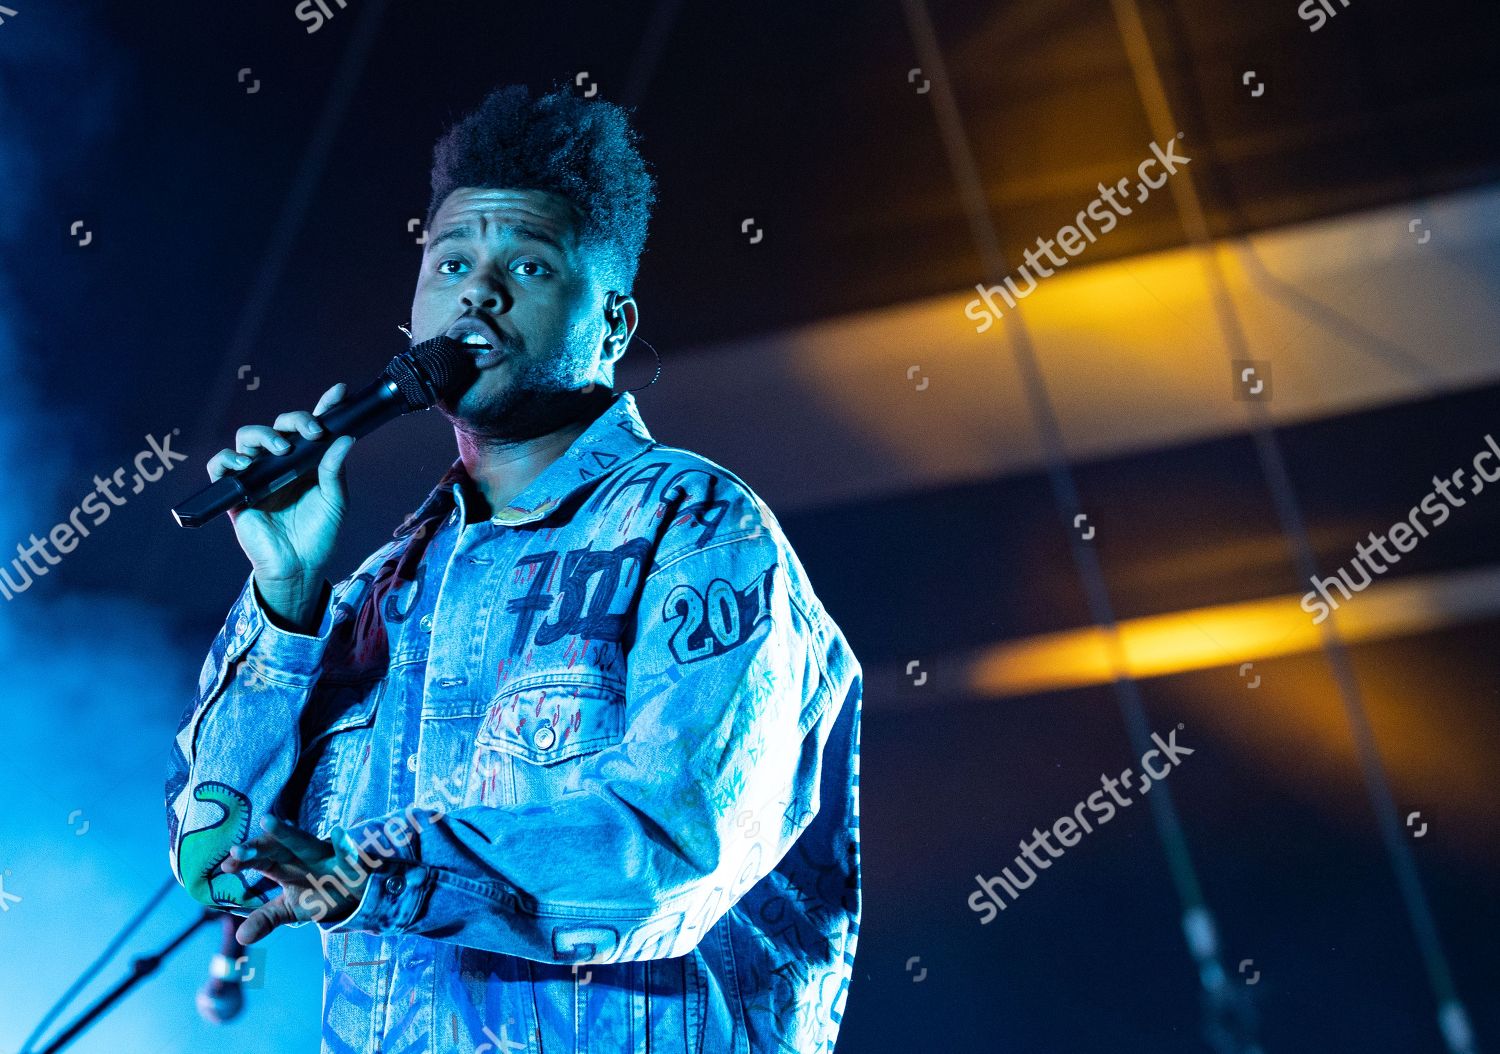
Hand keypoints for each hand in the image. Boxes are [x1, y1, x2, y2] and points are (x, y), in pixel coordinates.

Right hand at [207, 383, 354, 618]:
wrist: (299, 566)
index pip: (311, 428)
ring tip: (281, 448)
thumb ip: (335, 470)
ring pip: (248, 437)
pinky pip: (220, 466)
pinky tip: (245, 463)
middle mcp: (281, 464)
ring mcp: (257, 475)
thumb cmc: (317, 535)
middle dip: (295, 420)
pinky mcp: (236, 491)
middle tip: (312, 432)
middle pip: (279, 426)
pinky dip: (228, 459)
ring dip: (264, 435)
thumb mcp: (335, 501)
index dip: (324, 408)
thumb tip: (345, 439)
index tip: (340, 392)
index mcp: (306, 462)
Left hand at [220, 815, 380, 943]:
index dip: (245, 860)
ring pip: (305, 843)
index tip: (225, 866)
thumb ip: (265, 919)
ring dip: (287, 834)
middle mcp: (302, 856)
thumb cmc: (319, 894)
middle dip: (258, 846)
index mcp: (285, 866)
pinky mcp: (352, 862)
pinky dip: (344, 844)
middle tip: (236, 850)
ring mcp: (327, 857)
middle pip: (277, 847)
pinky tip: (339, 832)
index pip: (261, 859)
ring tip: (267, 822)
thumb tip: (239, 938)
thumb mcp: (290, 908)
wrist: (358, 894)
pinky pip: (348, 853)